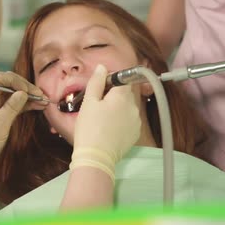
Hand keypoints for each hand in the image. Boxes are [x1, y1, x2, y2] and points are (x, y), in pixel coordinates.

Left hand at [0, 71, 46, 183]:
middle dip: (26, 88)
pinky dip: (27, 105)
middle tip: (41, 96)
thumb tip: (23, 93)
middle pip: (10, 85)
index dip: (15, 81)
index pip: (0, 79)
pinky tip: (39, 106)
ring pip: (15, 96)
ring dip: (29, 97)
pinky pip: (16, 106)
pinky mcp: (3, 116)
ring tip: (45, 101)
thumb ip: (11, 108)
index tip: (28, 91)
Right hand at [70, 64, 140, 181]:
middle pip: (125, 94)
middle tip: (97, 105)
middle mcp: (133, 107)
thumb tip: (102, 68)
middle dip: (113, 96)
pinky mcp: (135, 134)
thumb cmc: (90, 128)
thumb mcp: (89, 102)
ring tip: (102, 120)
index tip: (100, 87)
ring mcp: (136, 122)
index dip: (111, 81)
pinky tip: (108, 129)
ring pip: (127, 108)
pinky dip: (121, 122)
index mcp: (122, 96)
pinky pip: (129, 121)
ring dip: (117, 109)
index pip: (123, 79)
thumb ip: (96, 82)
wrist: (96, 157)